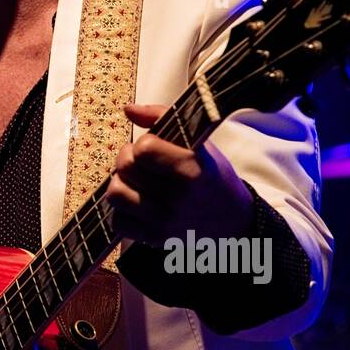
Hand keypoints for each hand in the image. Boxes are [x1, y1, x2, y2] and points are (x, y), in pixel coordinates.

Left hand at [104, 104, 253, 246]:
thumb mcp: (199, 144)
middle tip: (140, 161)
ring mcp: (165, 222)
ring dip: (121, 183)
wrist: (234, 221)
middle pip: (125, 167)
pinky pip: (117, 221)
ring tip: (135, 181)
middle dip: (128, 158)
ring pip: (115, 194)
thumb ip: (162, 119)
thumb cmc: (212, 177)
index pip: (144, 148)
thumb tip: (128, 109)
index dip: (143, 143)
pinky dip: (122, 210)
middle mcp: (178, 198)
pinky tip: (137, 203)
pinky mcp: (154, 239)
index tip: (153, 146)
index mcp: (193, 170)